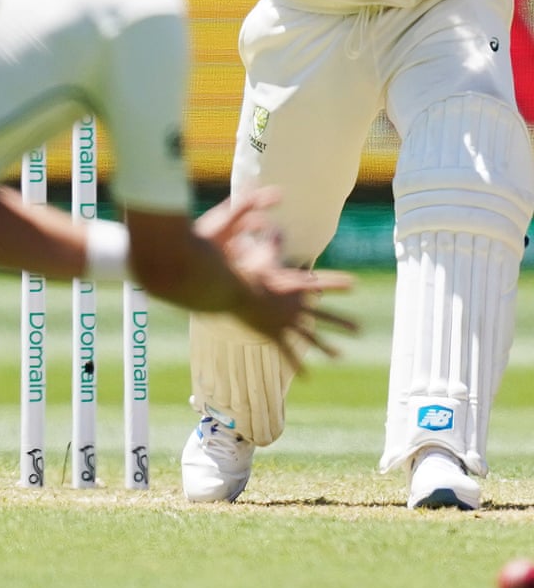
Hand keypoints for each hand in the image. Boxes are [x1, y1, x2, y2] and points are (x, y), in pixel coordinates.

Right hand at [195, 189, 357, 370]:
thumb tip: (274, 209)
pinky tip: (307, 377)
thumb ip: (264, 228)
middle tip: (360, 329)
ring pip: (309, 337)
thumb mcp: (255, 246)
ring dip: (326, 346)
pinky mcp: (272, 335)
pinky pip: (287, 352)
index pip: (322, 283)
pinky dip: (296, 364)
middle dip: (341, 322)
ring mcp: (285, 323)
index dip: (338, 285)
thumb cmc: (239, 265)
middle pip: (323, 315)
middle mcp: (295, 306)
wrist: (228, 289)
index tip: (353, 286)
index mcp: (294, 284)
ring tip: (340, 355)